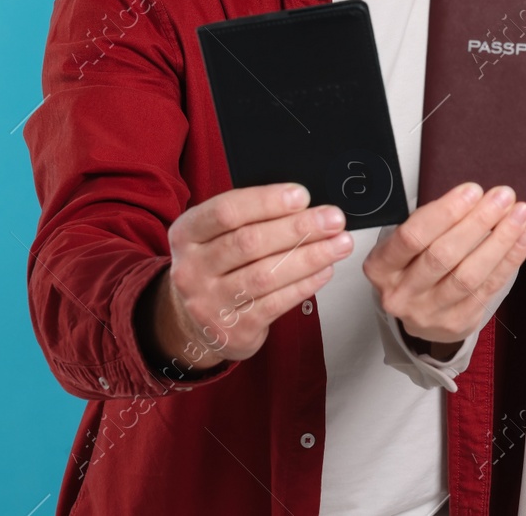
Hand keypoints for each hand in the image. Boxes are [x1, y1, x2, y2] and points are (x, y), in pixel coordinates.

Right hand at [142, 183, 352, 372]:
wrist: (194, 324)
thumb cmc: (217, 267)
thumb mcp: (216, 237)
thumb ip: (250, 218)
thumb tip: (305, 204)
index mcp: (186, 234)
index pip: (226, 211)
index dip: (266, 201)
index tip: (302, 195)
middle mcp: (191, 269)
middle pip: (249, 243)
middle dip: (298, 228)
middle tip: (333, 219)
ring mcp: (210, 303)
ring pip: (266, 275)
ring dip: (310, 257)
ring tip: (340, 244)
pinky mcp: (233, 329)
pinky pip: (276, 303)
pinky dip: (306, 284)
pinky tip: (325, 269)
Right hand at [363, 182, 525, 348]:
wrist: (418, 312)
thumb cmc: (413, 266)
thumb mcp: (409, 242)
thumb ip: (434, 221)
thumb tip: (477, 198)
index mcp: (382, 266)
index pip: (412, 236)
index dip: (445, 212)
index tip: (471, 191)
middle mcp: (402, 293)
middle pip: (443, 255)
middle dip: (478, 221)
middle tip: (502, 198)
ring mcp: (429, 312)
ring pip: (469, 275)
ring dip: (500, 240)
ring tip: (518, 216)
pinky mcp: (457, 322)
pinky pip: (488, 288)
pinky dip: (509, 260)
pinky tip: (522, 238)